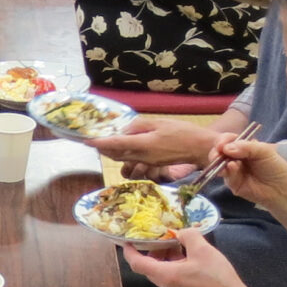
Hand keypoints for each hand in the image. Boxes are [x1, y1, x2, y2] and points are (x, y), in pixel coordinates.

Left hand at [88, 115, 211, 175]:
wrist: (199, 148)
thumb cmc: (183, 133)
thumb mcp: (160, 123)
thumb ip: (140, 125)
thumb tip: (124, 128)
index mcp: (144, 144)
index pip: (117, 143)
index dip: (100, 142)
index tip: (87, 140)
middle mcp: (143, 156)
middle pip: (116, 154)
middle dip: (102, 148)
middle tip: (92, 140)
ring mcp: (147, 162)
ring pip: (123, 158)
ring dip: (111, 152)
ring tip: (104, 143)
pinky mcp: (152, 164)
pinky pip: (132, 159)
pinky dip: (123, 153)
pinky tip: (122, 146)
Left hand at [122, 223, 241, 286]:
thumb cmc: (215, 274)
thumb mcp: (201, 248)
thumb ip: (187, 235)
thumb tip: (181, 233)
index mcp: (166, 275)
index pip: (138, 264)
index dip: (129, 251)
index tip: (126, 240)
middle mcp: (165, 285)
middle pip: (148, 267)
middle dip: (152, 250)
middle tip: (161, 237)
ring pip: (160, 271)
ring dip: (164, 256)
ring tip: (177, 243)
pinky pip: (170, 275)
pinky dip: (172, 263)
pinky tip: (186, 254)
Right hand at [210, 135, 286, 210]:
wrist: (282, 189)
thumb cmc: (275, 167)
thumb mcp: (264, 151)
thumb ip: (246, 147)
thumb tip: (226, 148)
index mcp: (244, 147)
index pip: (229, 140)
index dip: (223, 140)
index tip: (221, 144)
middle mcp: (236, 158)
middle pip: (220, 152)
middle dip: (216, 152)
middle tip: (218, 153)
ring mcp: (233, 171)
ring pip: (219, 165)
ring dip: (219, 162)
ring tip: (224, 162)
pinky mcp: (233, 184)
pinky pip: (226, 177)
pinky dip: (228, 172)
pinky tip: (232, 168)